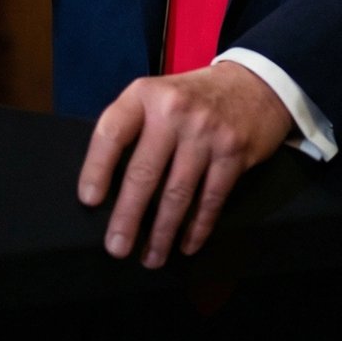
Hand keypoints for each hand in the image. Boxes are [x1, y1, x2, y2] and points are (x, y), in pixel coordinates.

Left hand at [77, 61, 292, 268]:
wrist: (252, 83)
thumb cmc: (192, 97)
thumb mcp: (158, 95)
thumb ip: (135, 127)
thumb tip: (108, 184)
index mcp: (146, 94)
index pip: (113, 131)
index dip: (97, 168)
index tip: (89, 200)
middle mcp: (174, 110)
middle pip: (144, 171)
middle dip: (128, 216)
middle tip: (116, 247)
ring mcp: (206, 131)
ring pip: (177, 193)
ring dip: (162, 232)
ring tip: (150, 257)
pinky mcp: (233, 151)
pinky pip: (211, 199)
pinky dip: (197, 228)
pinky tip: (186, 245)